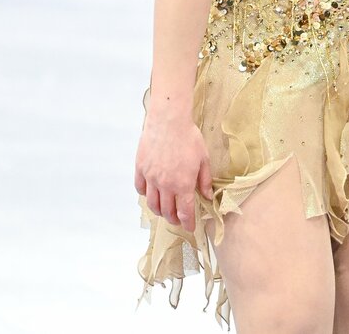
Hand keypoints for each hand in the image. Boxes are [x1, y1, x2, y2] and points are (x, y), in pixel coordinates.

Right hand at [134, 109, 213, 232]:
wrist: (168, 120)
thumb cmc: (188, 137)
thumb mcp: (203, 158)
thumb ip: (205, 180)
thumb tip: (208, 196)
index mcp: (183, 185)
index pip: (185, 212)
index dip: (188, 223)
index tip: (190, 228)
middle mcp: (166, 185)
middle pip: (167, 212)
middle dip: (174, 219)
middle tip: (178, 218)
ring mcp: (151, 178)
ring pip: (152, 204)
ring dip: (159, 211)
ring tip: (164, 210)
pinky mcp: (140, 168)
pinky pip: (140, 188)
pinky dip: (145, 194)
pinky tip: (151, 192)